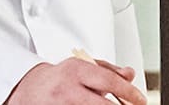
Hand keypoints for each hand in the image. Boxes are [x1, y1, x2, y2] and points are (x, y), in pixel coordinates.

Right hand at [4, 58, 145, 104]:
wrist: (28, 89)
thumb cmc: (61, 78)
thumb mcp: (83, 66)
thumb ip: (108, 69)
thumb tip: (130, 75)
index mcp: (76, 70)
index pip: (109, 81)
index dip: (129, 92)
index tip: (140, 100)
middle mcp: (68, 89)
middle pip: (102, 104)